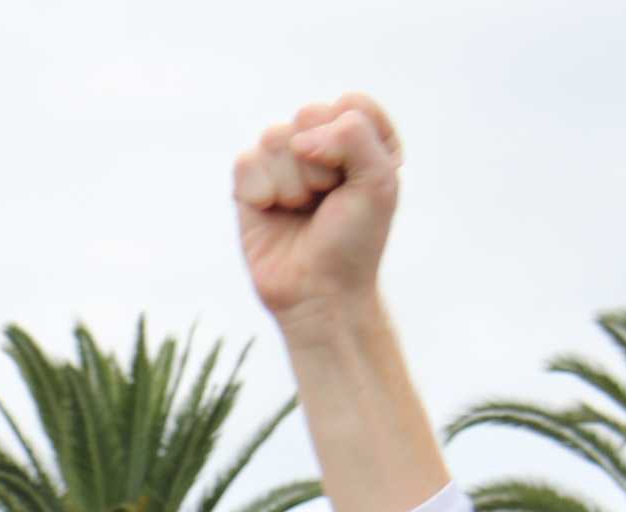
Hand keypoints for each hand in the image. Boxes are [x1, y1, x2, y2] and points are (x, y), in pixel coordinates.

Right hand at [235, 95, 403, 334]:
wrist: (320, 293)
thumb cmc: (354, 241)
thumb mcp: (379, 182)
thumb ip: (354, 135)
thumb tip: (298, 138)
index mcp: (359, 140)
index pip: (351, 103)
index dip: (352, 141)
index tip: (360, 182)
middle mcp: (319, 145)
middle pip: (309, 115)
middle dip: (321, 164)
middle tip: (328, 200)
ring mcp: (281, 162)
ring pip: (274, 137)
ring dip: (293, 184)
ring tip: (302, 211)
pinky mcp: (249, 184)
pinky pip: (246, 162)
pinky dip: (262, 192)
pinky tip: (273, 213)